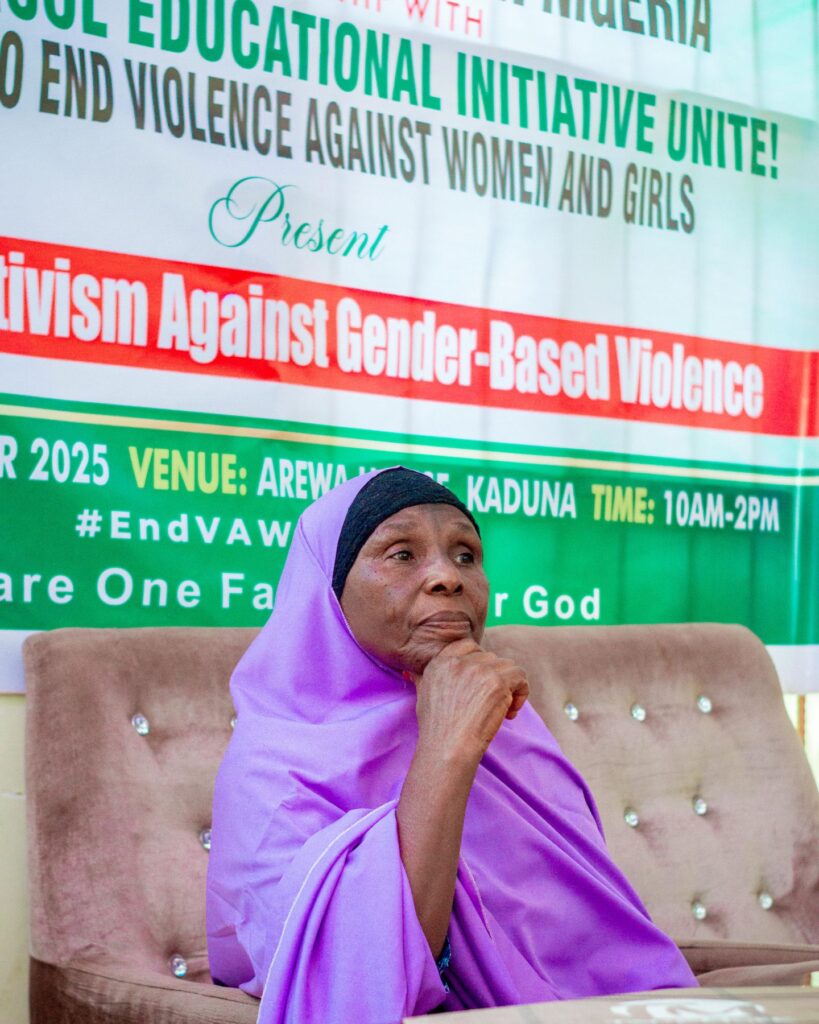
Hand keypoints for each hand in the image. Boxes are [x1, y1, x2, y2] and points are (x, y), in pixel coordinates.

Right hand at [407, 639, 528, 764]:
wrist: (448, 747)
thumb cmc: (436, 728)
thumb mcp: (421, 694)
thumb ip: (421, 677)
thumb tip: (410, 671)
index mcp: (441, 660)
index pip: (469, 646)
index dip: (480, 664)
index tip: (480, 685)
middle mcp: (461, 661)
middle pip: (491, 658)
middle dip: (494, 679)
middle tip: (490, 703)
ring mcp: (480, 670)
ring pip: (508, 667)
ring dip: (509, 686)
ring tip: (503, 708)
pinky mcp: (498, 682)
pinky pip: (520, 676)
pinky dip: (521, 693)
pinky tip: (510, 712)